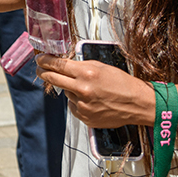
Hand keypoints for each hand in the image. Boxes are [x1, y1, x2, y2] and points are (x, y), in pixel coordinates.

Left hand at [34, 55, 153, 125]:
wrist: (138, 104)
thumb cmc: (123, 84)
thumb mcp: (102, 67)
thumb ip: (81, 65)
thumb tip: (63, 64)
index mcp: (86, 73)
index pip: (57, 64)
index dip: (44, 61)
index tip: (39, 59)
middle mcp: (82, 89)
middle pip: (52, 79)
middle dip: (43, 72)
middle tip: (40, 69)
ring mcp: (82, 105)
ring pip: (65, 93)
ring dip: (70, 89)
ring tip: (88, 89)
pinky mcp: (85, 117)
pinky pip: (73, 106)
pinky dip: (77, 102)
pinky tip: (91, 100)